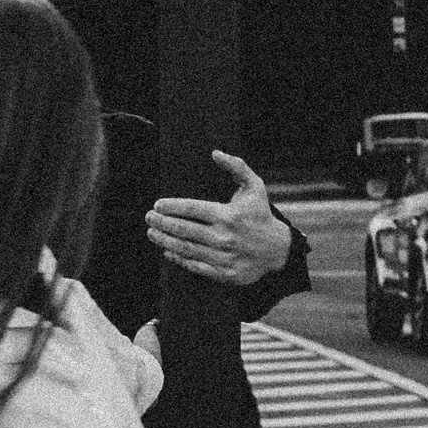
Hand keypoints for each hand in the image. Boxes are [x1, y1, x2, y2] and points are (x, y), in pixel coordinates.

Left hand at [147, 151, 291, 289]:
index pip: (192, 209)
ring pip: (186, 249)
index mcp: (228, 215)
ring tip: (152, 233)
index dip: (171, 206)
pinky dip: (179, 259)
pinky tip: (168, 251)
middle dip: (162, 223)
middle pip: (184, 230)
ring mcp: (224, 257)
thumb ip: (236, 166)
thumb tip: (215, 153)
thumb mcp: (254, 186)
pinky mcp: (224, 273)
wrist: (278, 249)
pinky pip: (196, 266)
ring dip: (165, 241)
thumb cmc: (261, 214)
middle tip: (149, 217)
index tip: (158, 204)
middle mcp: (224, 237)